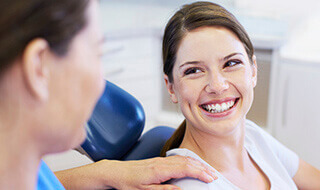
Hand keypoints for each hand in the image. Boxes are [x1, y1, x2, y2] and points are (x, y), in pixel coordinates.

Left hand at [103, 155, 217, 189]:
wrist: (116, 172)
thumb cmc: (128, 183)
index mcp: (159, 170)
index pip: (185, 168)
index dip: (200, 172)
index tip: (210, 178)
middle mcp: (162, 162)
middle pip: (187, 162)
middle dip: (202, 168)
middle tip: (214, 175)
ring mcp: (160, 160)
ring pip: (183, 159)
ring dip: (197, 163)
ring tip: (208, 170)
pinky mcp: (159, 160)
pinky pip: (177, 158)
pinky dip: (189, 161)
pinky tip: (192, 164)